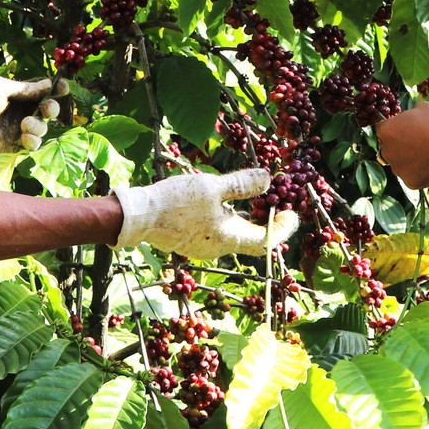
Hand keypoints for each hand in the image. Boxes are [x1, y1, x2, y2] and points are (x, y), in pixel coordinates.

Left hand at [0, 77, 67, 157]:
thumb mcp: (1, 89)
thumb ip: (26, 88)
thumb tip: (48, 83)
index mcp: (18, 94)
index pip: (43, 91)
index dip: (55, 89)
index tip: (63, 88)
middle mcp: (21, 110)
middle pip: (47, 110)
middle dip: (51, 109)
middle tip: (47, 109)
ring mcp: (18, 128)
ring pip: (42, 128)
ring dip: (38, 126)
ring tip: (25, 125)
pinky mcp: (13, 145)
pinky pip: (33, 144)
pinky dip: (33, 141)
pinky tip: (24, 137)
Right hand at [110, 168, 298, 261]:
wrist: (138, 216)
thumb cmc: (176, 201)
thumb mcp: (212, 187)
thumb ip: (242, 184)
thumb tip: (268, 179)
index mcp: (229, 238)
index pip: (266, 241)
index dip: (283, 229)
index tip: (291, 213)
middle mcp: (218, 249)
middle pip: (250, 240)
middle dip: (264, 223)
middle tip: (274, 206)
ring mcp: (202, 248)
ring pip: (232, 236)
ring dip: (243, 221)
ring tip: (244, 201)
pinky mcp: (189, 243)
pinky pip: (215, 234)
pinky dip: (225, 222)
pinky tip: (217, 206)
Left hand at [375, 102, 428, 188]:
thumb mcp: (422, 108)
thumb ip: (410, 114)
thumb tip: (411, 117)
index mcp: (386, 131)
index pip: (383, 129)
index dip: (395, 127)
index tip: (406, 128)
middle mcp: (387, 152)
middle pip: (390, 148)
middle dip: (400, 146)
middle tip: (419, 142)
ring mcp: (398, 169)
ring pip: (401, 164)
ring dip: (410, 160)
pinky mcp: (410, 182)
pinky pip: (413, 177)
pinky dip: (421, 173)